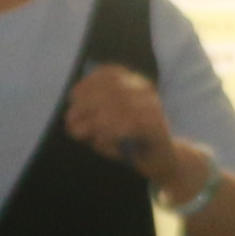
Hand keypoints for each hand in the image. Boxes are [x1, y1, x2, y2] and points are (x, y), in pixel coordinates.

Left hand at [62, 65, 198, 198]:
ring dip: (92, 122)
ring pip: (117, 107)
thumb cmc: (131, 143)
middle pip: (110, 89)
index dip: (88, 82)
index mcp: (134, 84)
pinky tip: (102, 143)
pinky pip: (128, 125)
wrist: (163, 163)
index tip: (73, 96)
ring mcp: (154, 108)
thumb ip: (94, 115)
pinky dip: (109, 135)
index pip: (109, 73)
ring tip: (81, 134)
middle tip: (71, 124)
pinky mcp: (157, 127)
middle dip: (84, 105)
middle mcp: (146, 92)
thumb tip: (72, 115)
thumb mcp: (109, 124)